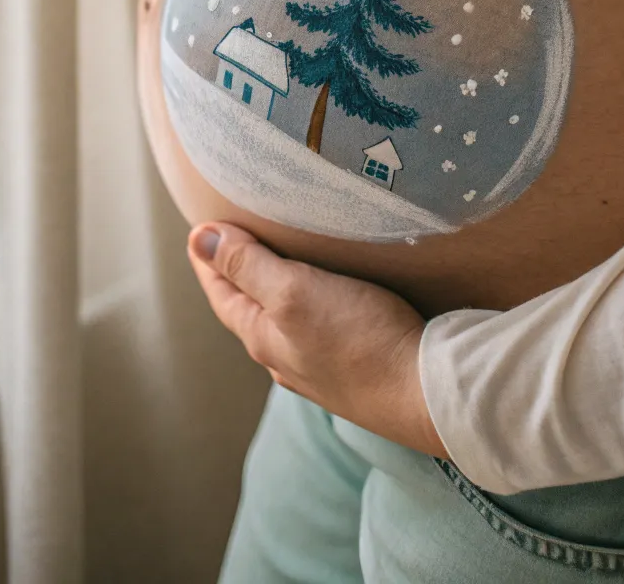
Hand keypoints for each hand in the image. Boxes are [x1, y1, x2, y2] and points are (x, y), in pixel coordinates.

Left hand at [188, 221, 448, 457]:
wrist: (424, 393)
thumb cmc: (359, 339)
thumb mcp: (294, 291)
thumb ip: (247, 266)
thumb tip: (199, 240)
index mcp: (264, 338)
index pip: (222, 293)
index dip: (209, 259)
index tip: (199, 230)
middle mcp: (285, 358)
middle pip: (249, 309)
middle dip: (236, 275)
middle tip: (230, 242)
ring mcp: (318, 369)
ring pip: (282, 323)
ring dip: (272, 292)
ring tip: (275, 266)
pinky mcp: (351, 369)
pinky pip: (314, 331)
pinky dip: (306, 306)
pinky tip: (325, 303)